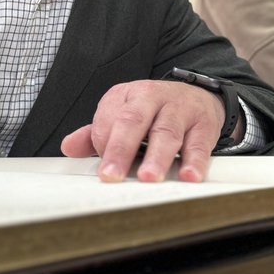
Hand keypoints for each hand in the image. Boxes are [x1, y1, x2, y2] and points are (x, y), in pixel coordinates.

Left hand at [59, 80, 232, 182]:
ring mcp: (180, 109)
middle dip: (121, 149)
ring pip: (166, 133)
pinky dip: (195, 161)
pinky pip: (199, 144)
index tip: (103, 168)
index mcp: (127, 95)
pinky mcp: (205, 124)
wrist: (199, 96)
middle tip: (111, 175)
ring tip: (148, 178)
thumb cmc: (154, 113)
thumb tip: (68, 147)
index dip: (103, 143)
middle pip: (133, 121)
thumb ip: (96, 134)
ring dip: (157, 157)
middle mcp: (152, 97)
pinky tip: (188, 176)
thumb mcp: (124, 115)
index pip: (109, 118)